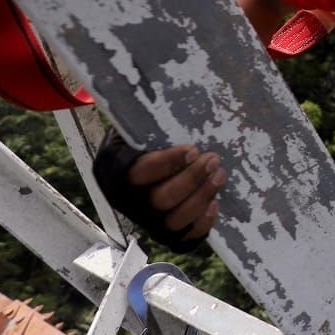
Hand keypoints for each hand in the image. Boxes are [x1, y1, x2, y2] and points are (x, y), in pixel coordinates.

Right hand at [93, 131, 224, 250]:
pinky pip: (183, 239)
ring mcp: (146, 221)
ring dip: (201, 197)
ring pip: (173, 220)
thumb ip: (147, 122)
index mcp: (114, 173)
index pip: (138, 173)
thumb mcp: (137, 127)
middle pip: (160, 200)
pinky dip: (201, 225)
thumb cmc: (142, 141)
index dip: (167, 163)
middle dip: (192, 179)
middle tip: (213, 160)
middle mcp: (128, 202)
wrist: (139, 167)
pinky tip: (215, 204)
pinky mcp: (165, 235)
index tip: (193, 149)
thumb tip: (164, 95)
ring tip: (220, 175)